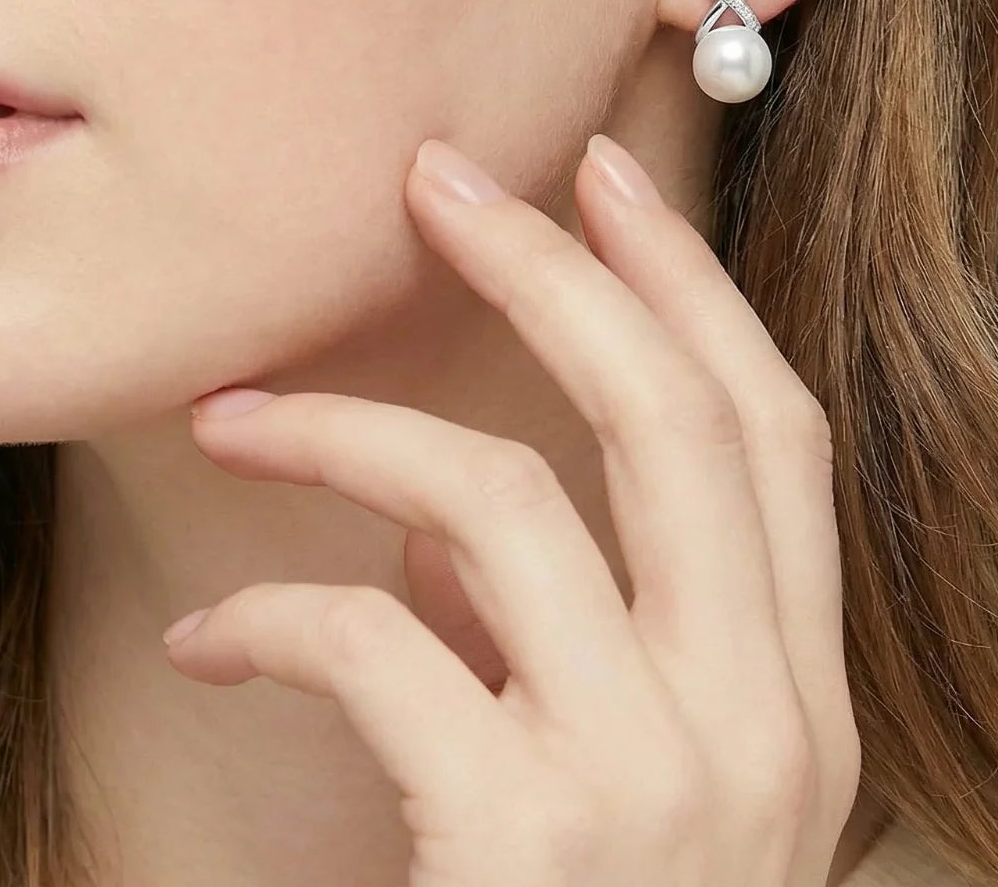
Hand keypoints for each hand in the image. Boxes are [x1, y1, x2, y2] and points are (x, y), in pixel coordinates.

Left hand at [164, 134, 861, 885]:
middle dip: (550, 270)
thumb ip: (560, 646)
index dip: (688, 288)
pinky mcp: (533, 842)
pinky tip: (203, 637)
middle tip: (431, 178)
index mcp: (794, 701)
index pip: (773, 437)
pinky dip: (270, 611)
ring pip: (507, 498)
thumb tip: (445, 520)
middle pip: (675, 420)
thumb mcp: (606, 787)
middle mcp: (765, 729)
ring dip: (343, 429)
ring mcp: (663, 787)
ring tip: (226, 418)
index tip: (599, 177)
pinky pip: (378, 640)